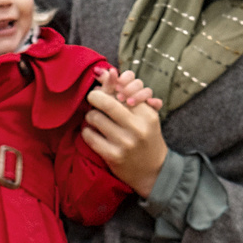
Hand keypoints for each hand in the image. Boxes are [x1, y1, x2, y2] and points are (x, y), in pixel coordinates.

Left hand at [82, 75, 168, 197]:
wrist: (154, 171)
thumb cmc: (147, 138)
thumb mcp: (145, 116)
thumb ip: (128, 95)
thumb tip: (105, 71)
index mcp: (148, 114)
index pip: (122, 92)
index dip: (109, 87)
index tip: (104, 89)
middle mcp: (137, 128)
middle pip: (106, 103)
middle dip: (95, 97)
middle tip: (93, 97)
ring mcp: (125, 143)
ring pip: (95, 118)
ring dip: (91, 116)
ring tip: (95, 119)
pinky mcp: (113, 156)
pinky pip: (90, 136)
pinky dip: (87, 132)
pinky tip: (92, 132)